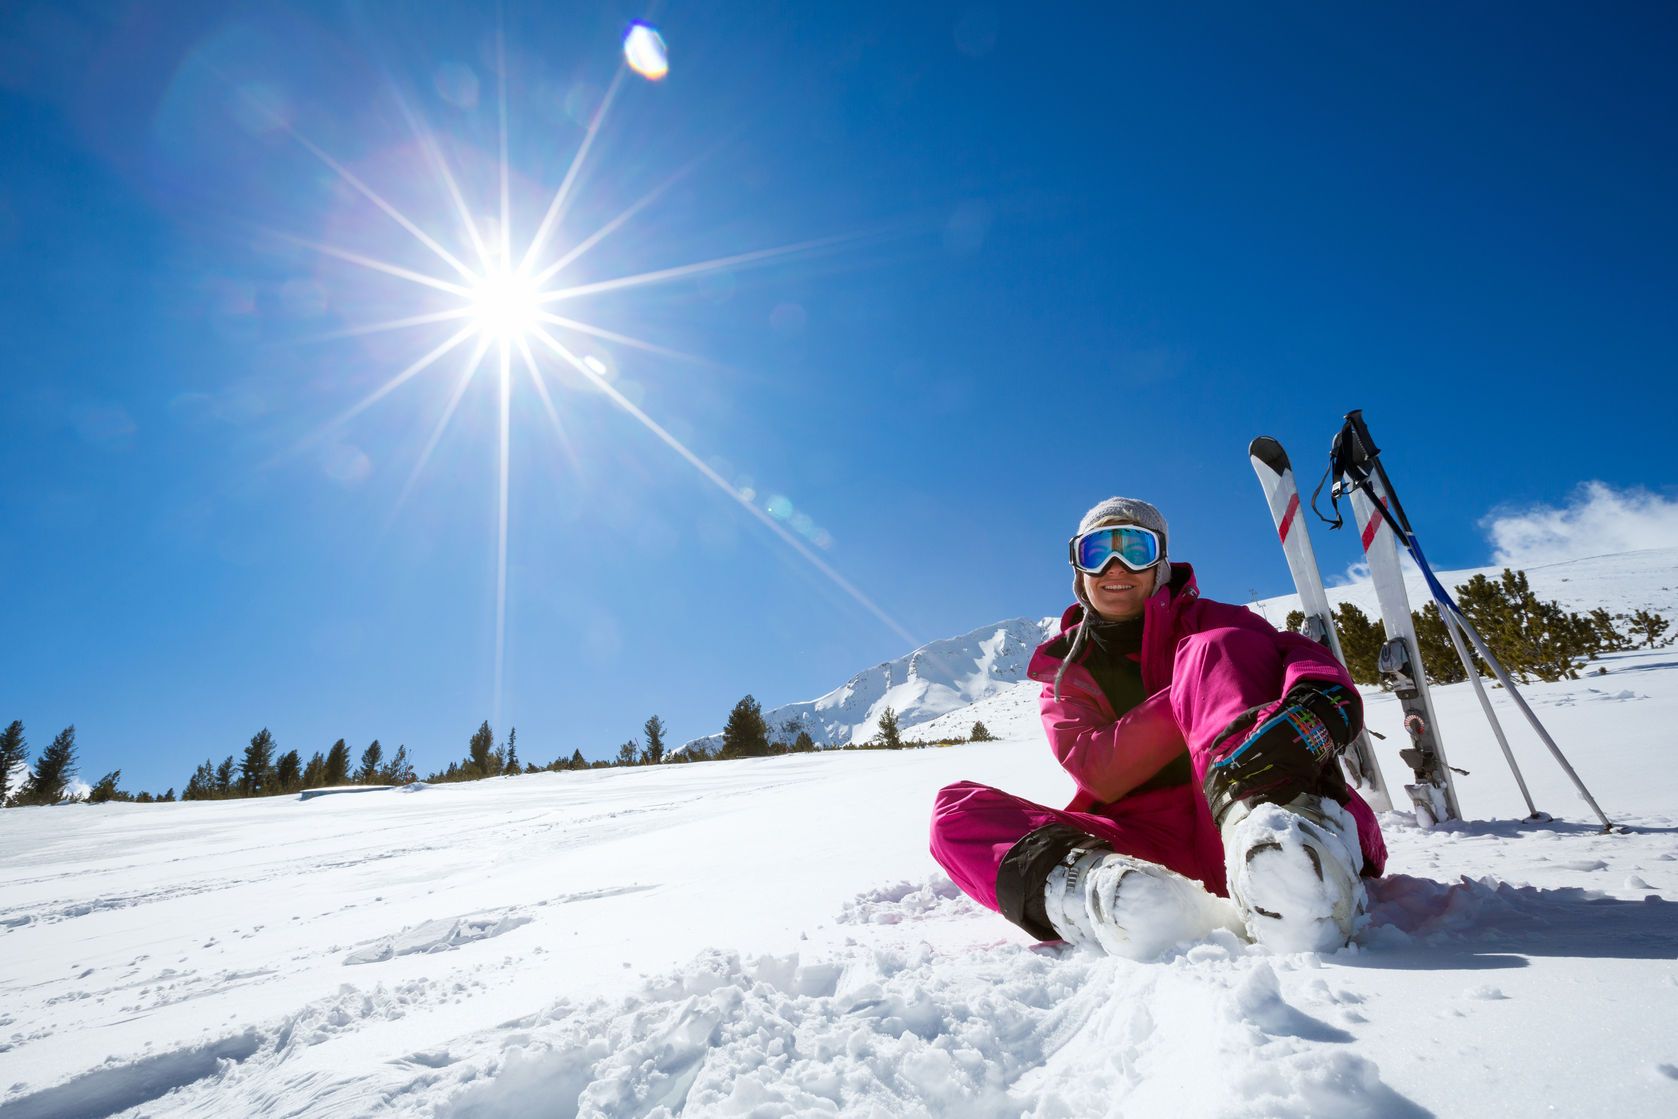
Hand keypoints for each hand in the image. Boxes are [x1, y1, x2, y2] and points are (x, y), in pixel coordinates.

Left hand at [1203, 682, 1360, 824]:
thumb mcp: (1256, 714)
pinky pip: (1287, 793)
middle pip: (1253, 770)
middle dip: (1237, 779)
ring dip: (1249, 790)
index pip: (1244, 755)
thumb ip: (1233, 729)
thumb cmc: (1282, 716)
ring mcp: (1296, 765)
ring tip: (1236, 795)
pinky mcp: (1306, 776)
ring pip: (1268, 782)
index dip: (1231, 765)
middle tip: (1228, 786)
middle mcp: (1283, 750)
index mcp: (1270, 734)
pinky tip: (1256, 801)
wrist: (1319, 719)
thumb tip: (1213, 750)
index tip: (1223, 770)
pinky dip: (1270, 798)